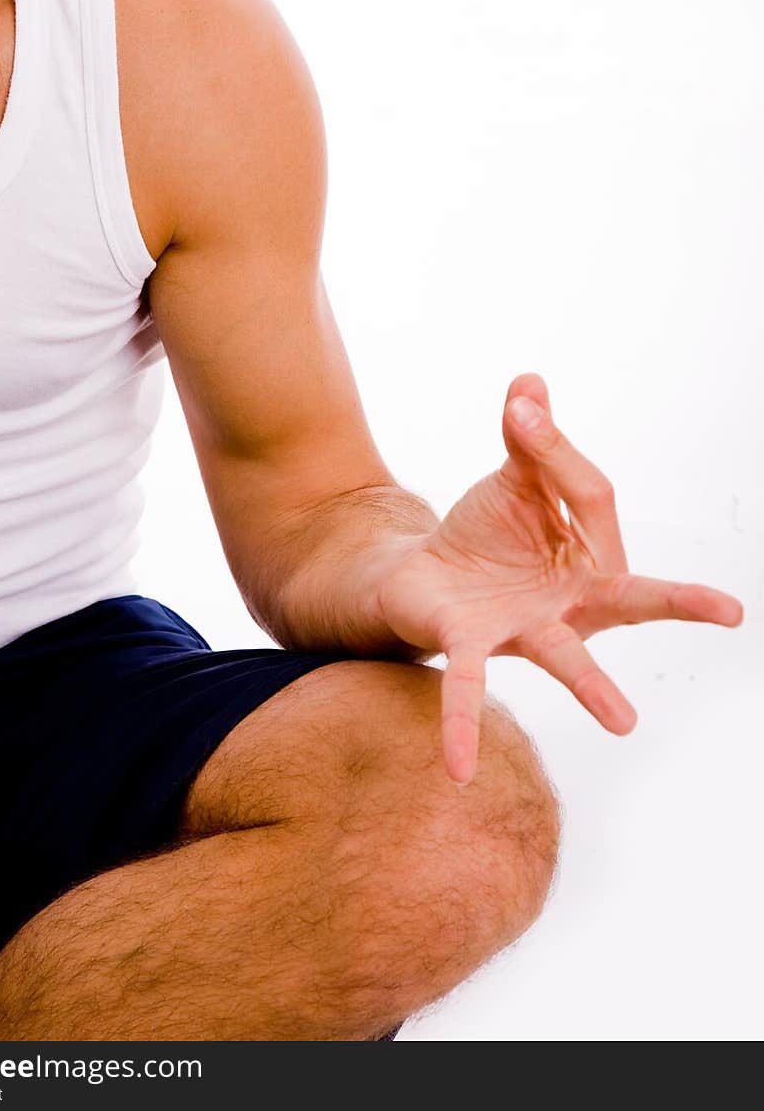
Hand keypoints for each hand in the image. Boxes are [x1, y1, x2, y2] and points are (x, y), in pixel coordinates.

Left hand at [375, 373, 743, 783]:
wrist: (423, 574)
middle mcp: (571, 602)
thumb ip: (526, 438)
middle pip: (628, 595)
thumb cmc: (489, 534)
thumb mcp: (511, 478)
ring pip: (565, 654)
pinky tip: (455, 773)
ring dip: (592, 686)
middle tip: (730, 612)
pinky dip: (461, 725)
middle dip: (677, 603)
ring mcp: (527, 629)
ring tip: (626, 723)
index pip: (592, 494)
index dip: (554, 447)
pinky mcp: (473, 646)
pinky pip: (470, 688)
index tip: (524, 411)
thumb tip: (529, 382)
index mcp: (589, 554)